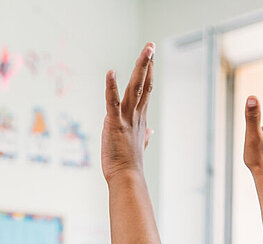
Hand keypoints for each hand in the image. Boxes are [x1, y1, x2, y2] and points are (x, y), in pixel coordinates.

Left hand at [102, 43, 154, 181]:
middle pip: (144, 84)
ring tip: (146, 50)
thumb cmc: (130, 165)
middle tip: (151, 45)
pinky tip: (111, 72)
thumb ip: (145, 136)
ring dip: (140, 67)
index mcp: (140, 119)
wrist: (127, 178)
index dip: (148, 73)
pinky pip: (112, 102)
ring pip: (134, 88)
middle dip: (147, 63)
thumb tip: (151, 133)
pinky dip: (111, 87)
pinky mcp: (113, 124)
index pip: (146, 91)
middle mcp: (136, 115)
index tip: (151, 58)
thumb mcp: (139, 147)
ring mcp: (126, 118)